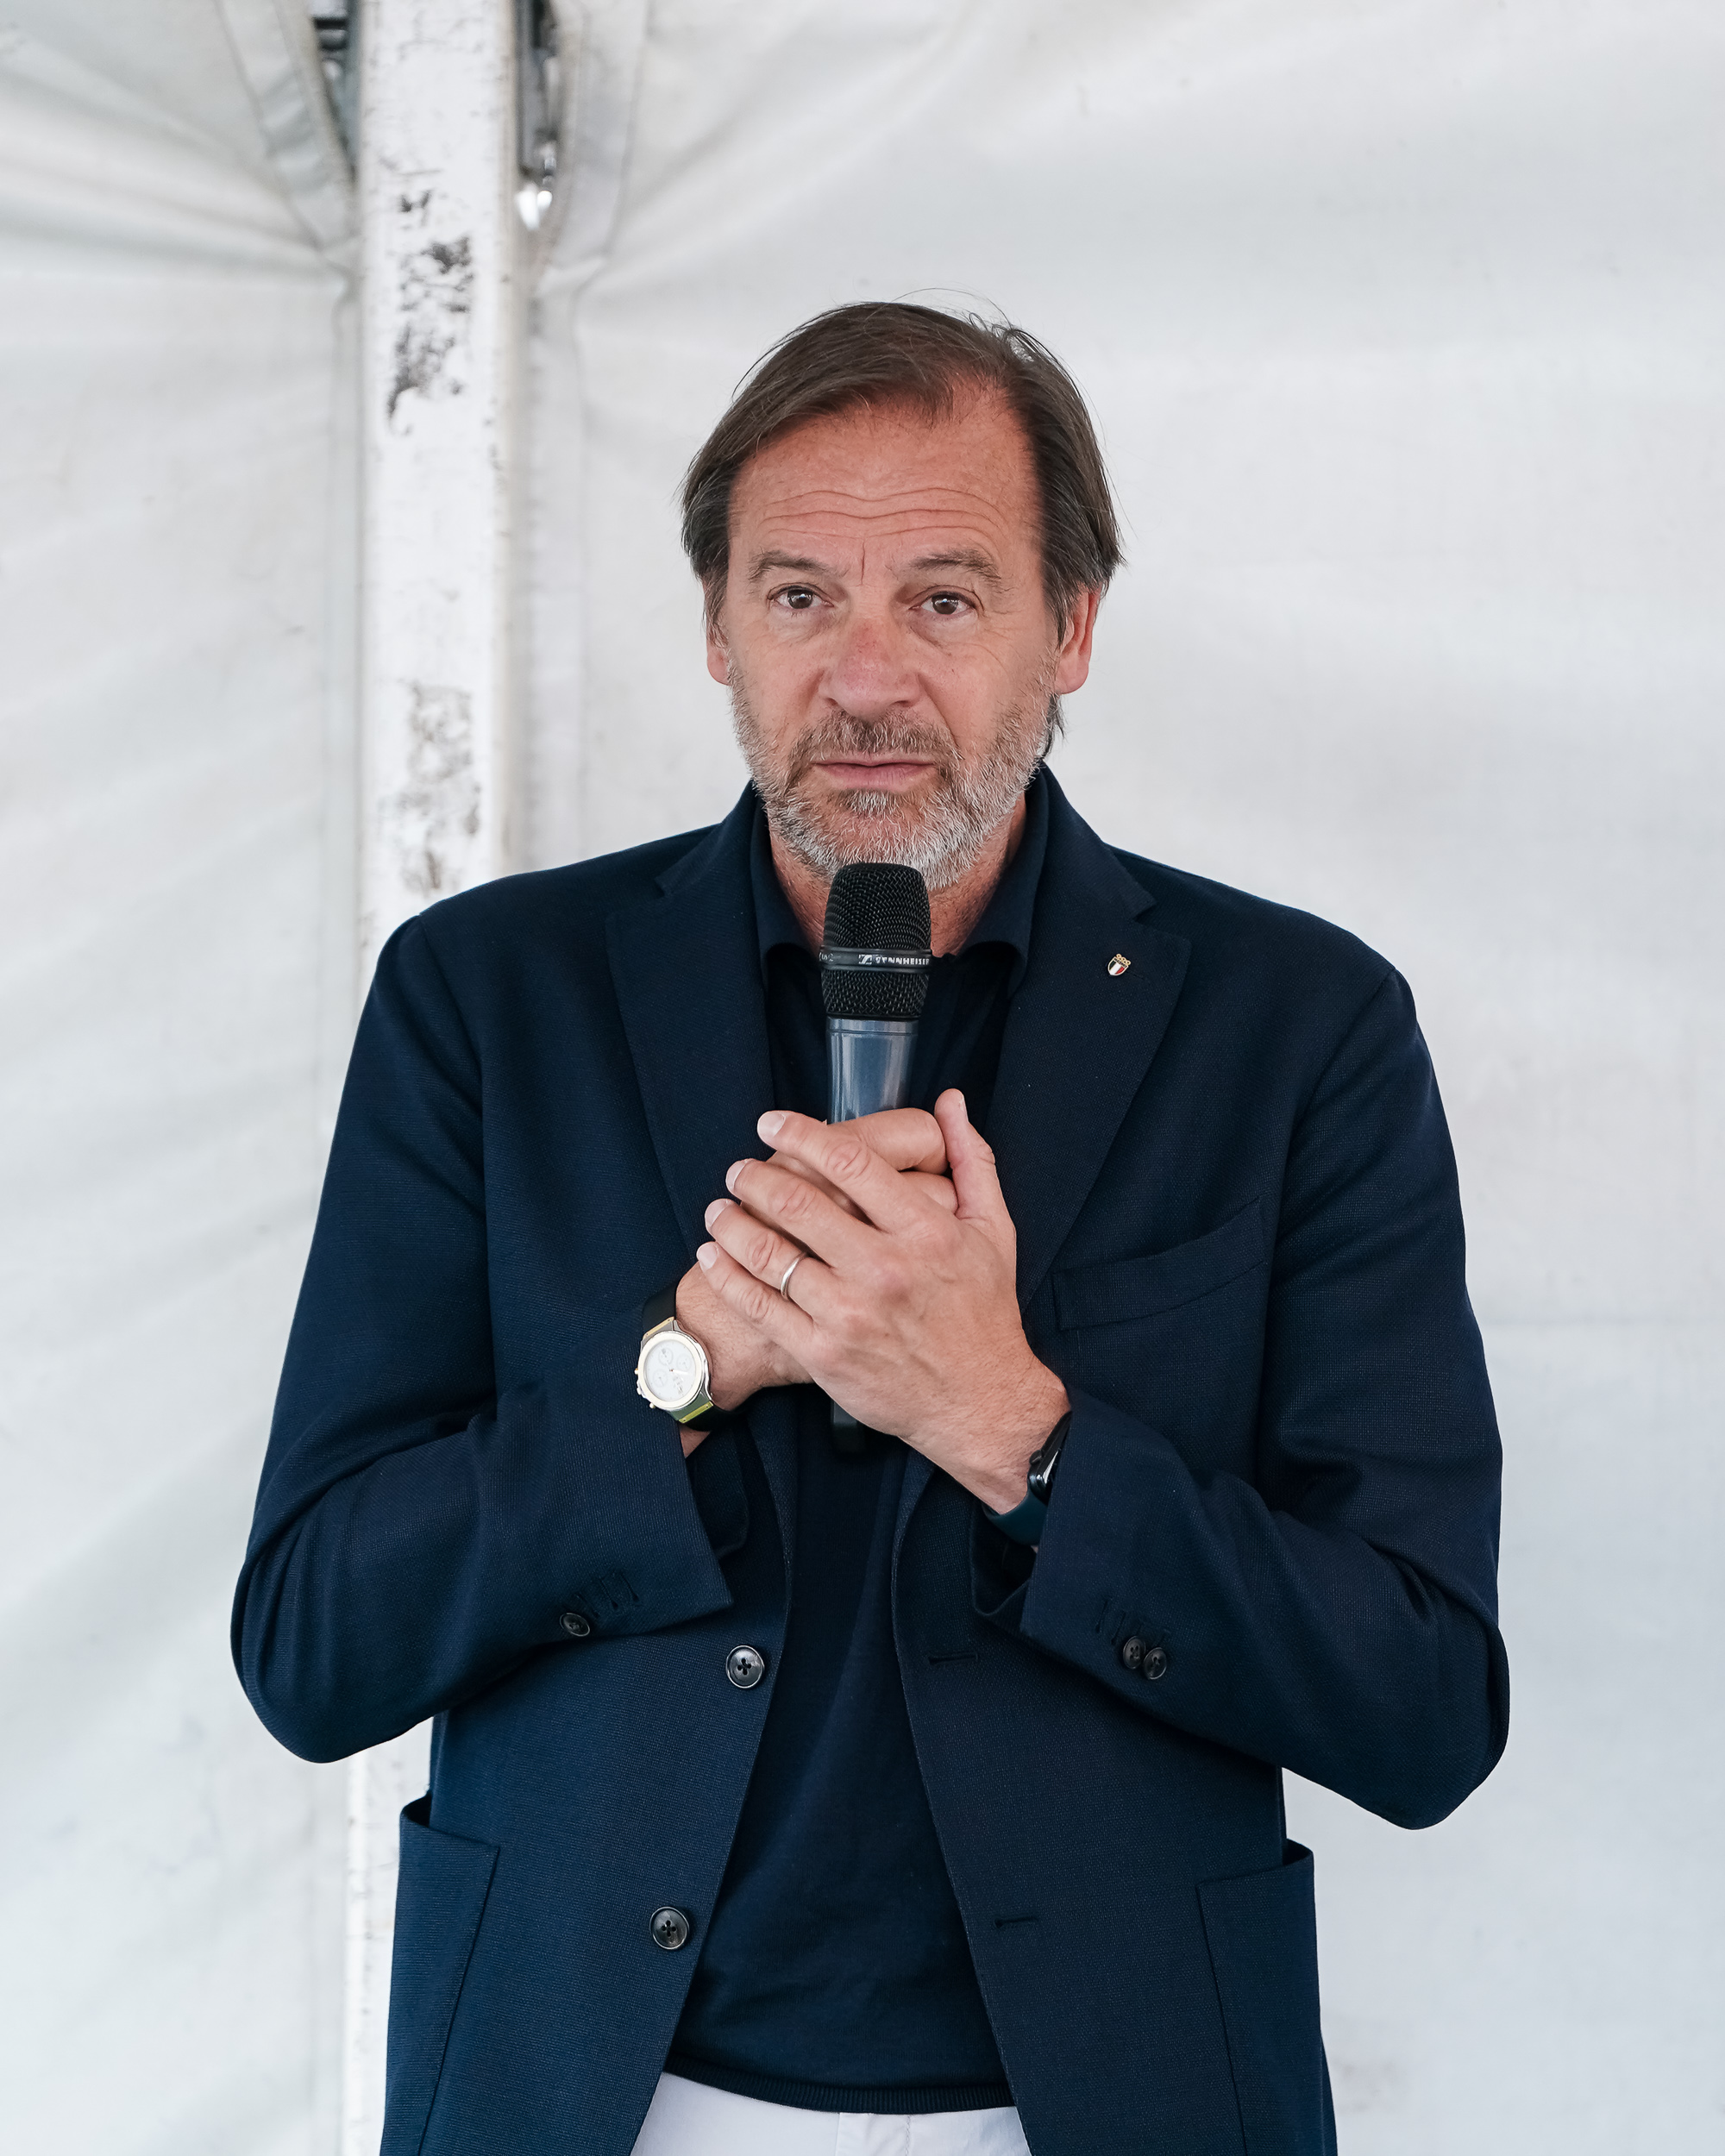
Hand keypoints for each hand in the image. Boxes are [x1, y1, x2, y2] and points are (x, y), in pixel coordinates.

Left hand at [697, 1090, 1068, 1509]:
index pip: (849, 1162)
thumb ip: (972, 1161)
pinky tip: (712, 1256)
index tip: (772, 1123)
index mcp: (926, 1230)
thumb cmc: (985, 1314)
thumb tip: (952, 1102)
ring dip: (731, 1222)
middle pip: (798, 1202)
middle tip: (739, 1168)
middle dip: (755, 1176)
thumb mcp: (994, 1231)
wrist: (981, 1403)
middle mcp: (885, 1269)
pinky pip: (760, 1305)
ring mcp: (850, 1314)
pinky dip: (726, 1276)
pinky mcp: (823, 1353)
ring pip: (769, 1253)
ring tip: (718, 1208)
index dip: (800, 1133)